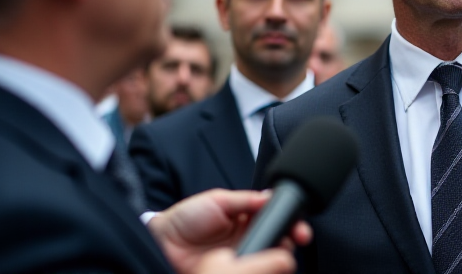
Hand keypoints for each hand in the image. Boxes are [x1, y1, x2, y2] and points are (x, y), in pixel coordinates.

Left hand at [148, 189, 311, 273]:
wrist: (162, 243)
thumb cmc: (185, 218)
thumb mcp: (217, 200)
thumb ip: (245, 199)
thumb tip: (271, 196)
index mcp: (246, 216)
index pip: (276, 218)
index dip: (291, 222)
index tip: (299, 228)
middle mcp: (248, 236)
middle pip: (280, 238)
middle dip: (292, 238)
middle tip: (297, 239)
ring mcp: (243, 256)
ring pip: (272, 257)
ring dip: (282, 254)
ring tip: (284, 251)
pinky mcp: (236, 271)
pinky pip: (257, 271)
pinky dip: (265, 268)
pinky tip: (269, 265)